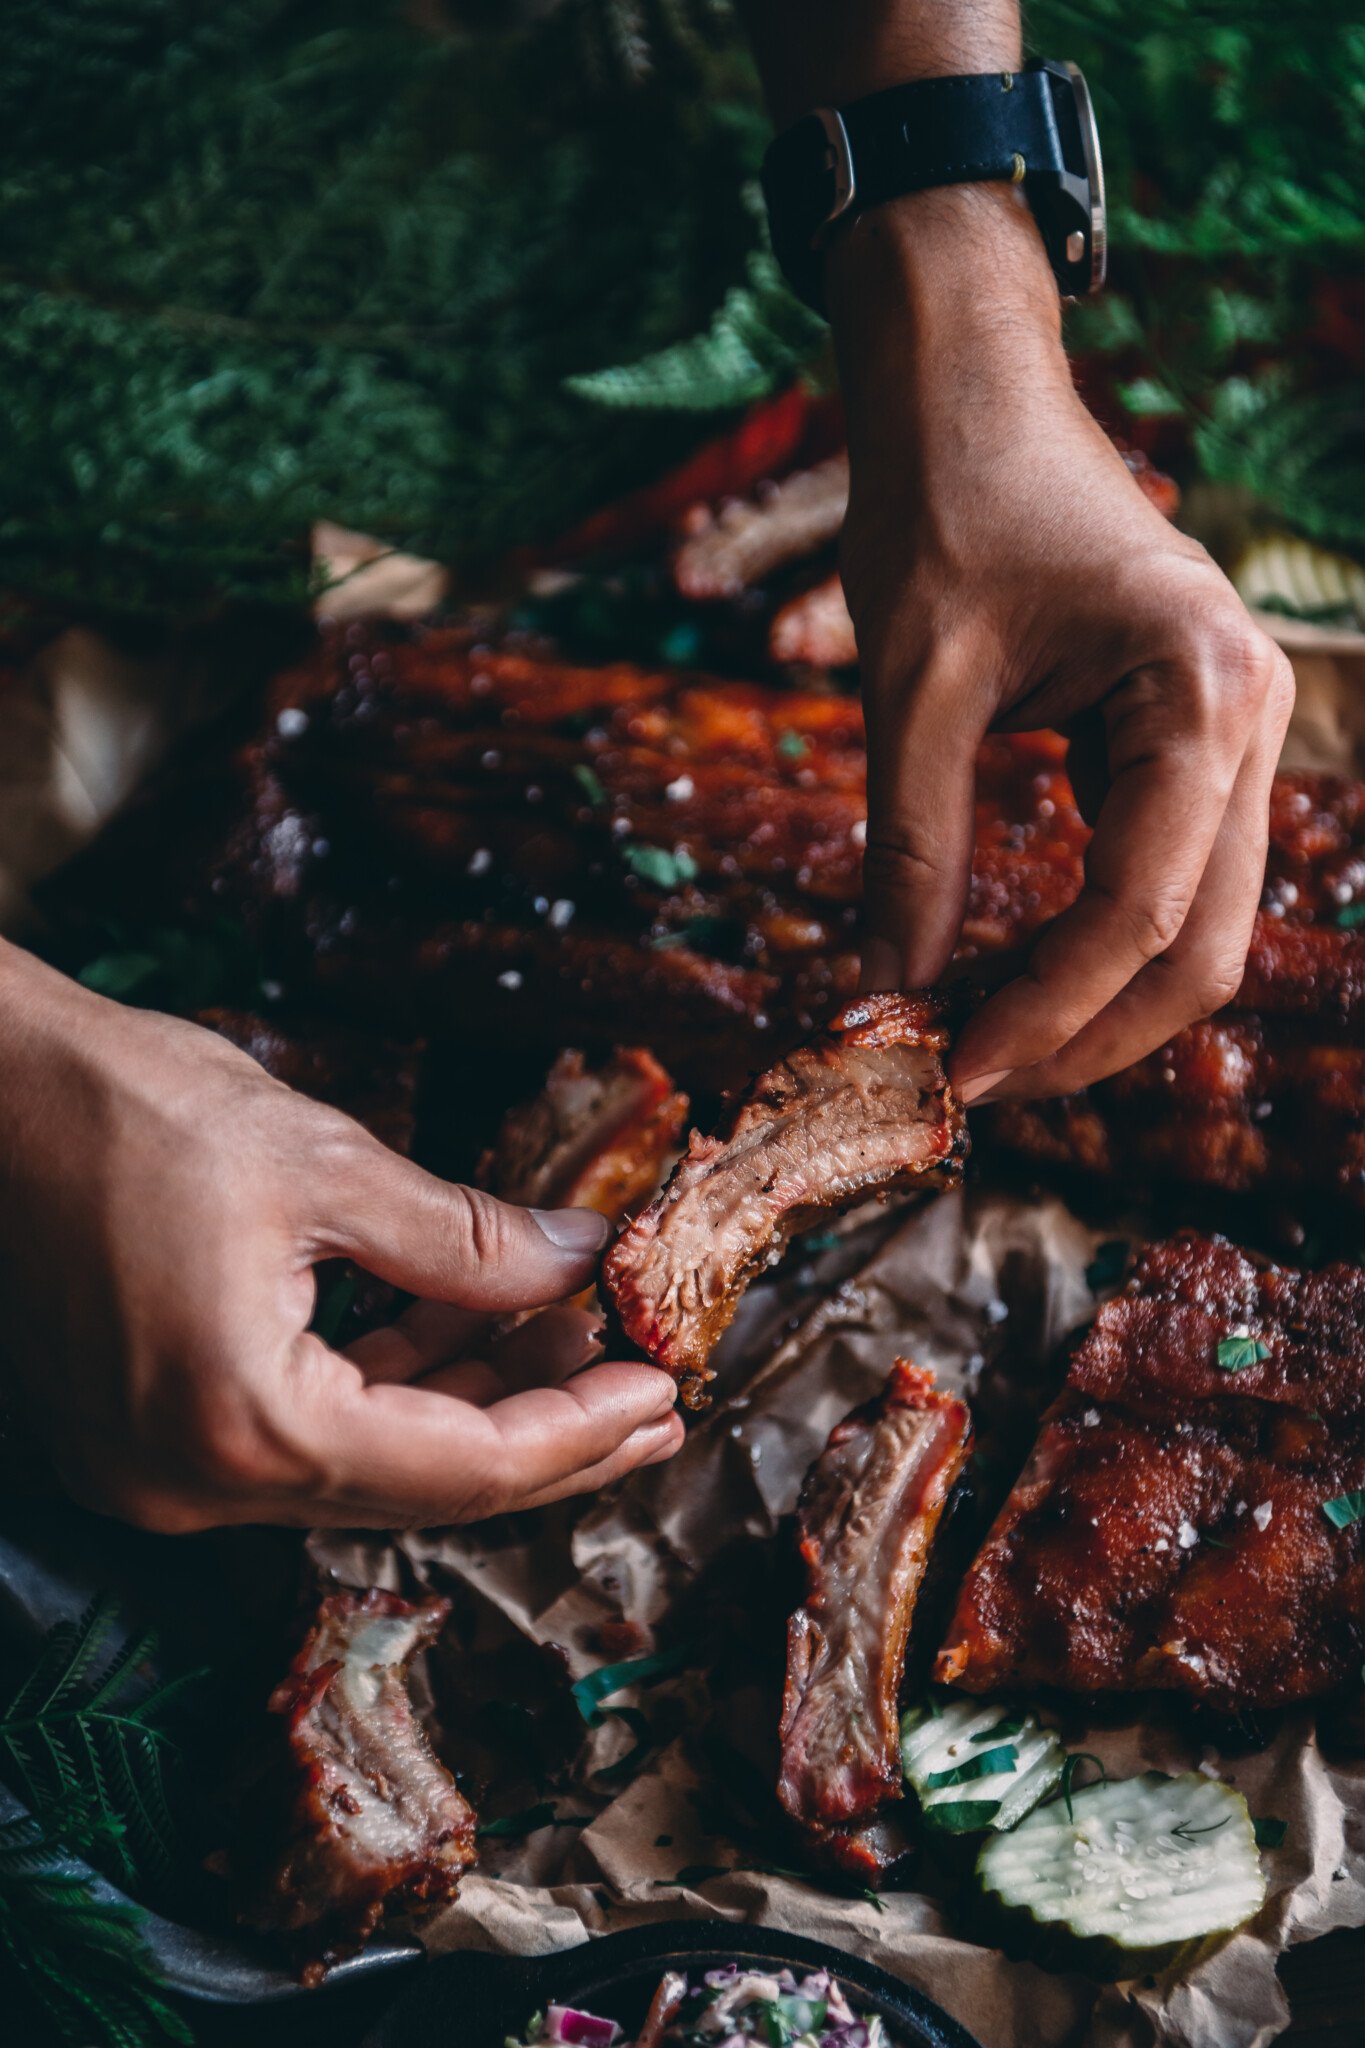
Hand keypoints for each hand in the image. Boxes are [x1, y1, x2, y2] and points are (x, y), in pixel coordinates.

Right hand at [0, 944, 682, 1532]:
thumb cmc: (132, 1109)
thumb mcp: (329, 1165)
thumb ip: (470, 1242)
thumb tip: (579, 1266)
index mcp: (243, 1425)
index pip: (459, 1466)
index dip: (576, 1431)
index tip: (661, 1390)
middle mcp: (195, 1480)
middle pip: (418, 1486)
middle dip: (544, 1434)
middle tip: (650, 1399)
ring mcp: (162, 1466)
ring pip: (365, 1462)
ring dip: (472, 1403)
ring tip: (574, 1345)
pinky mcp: (149, 1428)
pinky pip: (306, 1432)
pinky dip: (392, 1384)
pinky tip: (468, 1328)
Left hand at [831, 185, 1294, 1102]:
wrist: (971, 392)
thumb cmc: (942, 507)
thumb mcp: (912, 693)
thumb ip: (911, 855)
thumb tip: (887, 1000)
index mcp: (1201, 691)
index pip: (1140, 911)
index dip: (1046, 1011)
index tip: (951, 1073)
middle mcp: (1252, 715)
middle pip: (1200, 946)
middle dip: (1084, 1032)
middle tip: (967, 1082)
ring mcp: (1238, 729)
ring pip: (1200, 927)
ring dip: (1098, 1003)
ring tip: (981, 1042)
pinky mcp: (1197, 741)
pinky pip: (1171, 877)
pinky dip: (1100, 944)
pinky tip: (1012, 974)